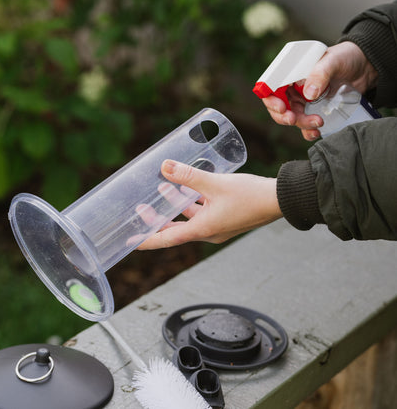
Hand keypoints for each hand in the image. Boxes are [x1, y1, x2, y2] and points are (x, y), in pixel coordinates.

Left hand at [137, 160, 281, 248]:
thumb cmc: (250, 195)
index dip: (147, 240)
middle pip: (175, 230)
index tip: (130, 242)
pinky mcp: (225, 218)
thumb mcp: (215, 184)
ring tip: (162, 188)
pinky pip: (201, 213)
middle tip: (140, 209)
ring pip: (188, 219)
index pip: (167, 239)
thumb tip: (164, 167)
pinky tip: (187, 187)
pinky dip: (190, 203)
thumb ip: (188, 175)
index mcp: (203, 229)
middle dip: (157, 220)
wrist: (279, 200)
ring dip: (174, 206)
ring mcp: (217, 226)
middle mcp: (208, 232)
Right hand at [262, 41, 377, 140]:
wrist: (365, 67)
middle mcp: (293, 89)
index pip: (270, 88)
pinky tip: (316, 132)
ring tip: (317, 123)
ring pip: (292, 118)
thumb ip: (320, 74)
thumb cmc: (346, 57)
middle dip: (283, 117)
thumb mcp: (333, 61)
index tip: (282, 107)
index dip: (271, 100)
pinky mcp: (314, 111)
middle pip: (278, 107)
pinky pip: (305, 126)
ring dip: (300, 124)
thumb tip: (309, 94)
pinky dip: (308, 132)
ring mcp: (303, 102)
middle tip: (293, 119)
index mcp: (290, 74)